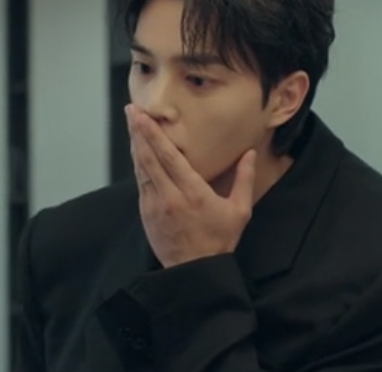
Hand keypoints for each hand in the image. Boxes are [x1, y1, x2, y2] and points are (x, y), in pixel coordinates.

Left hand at [126, 104, 256, 267]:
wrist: (195, 271)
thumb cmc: (219, 241)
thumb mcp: (239, 211)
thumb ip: (244, 179)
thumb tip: (250, 153)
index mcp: (192, 193)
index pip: (168, 157)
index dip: (154, 135)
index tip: (144, 117)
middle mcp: (169, 197)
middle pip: (148, 158)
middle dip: (138, 132)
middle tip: (131, 110)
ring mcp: (154, 205)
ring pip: (140, 169)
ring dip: (135, 145)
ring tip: (131, 124)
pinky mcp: (146, 213)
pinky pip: (140, 183)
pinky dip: (137, 164)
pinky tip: (136, 151)